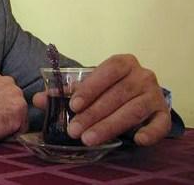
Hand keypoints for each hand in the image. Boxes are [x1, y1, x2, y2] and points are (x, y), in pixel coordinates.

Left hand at [34, 54, 170, 145]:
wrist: (141, 93)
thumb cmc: (111, 88)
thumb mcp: (91, 85)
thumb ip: (66, 91)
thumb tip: (38, 99)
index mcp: (123, 62)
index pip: (106, 71)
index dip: (90, 87)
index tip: (73, 105)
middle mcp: (142, 75)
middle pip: (117, 95)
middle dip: (93, 114)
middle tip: (74, 130)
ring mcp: (155, 94)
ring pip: (133, 111)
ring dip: (110, 126)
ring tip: (88, 139)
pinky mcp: (163, 113)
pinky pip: (160, 124)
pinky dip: (150, 132)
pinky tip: (136, 139)